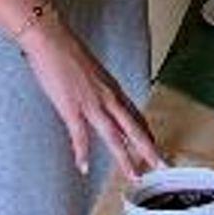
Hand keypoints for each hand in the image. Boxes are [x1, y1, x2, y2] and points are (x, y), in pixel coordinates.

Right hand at [19, 16, 163, 180]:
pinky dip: (82, 153)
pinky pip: (80, 135)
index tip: (154, 146)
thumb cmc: (67, 51)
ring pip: (115, 136)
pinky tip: (83, 167)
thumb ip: (96, 88)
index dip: (146, 133)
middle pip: (134, 129)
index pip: (135, 116)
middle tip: (162, 166)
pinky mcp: (72, 107)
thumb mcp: (91, 71)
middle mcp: (108, 98)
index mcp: (112, 89)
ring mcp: (92, 104)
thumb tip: (95, 97)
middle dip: (149, 150)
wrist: (51, 39)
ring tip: (134, 176)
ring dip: (125, 159)